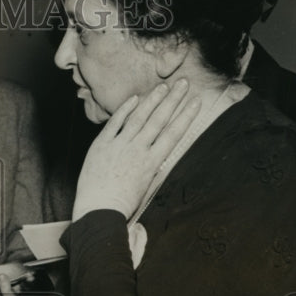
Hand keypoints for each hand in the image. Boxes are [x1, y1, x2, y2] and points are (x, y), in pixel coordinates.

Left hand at [72, 79, 200, 220]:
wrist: (99, 211)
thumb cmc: (123, 205)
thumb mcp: (146, 187)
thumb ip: (152, 167)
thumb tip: (157, 153)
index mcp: (152, 163)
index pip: (173, 134)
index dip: (186, 116)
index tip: (196, 101)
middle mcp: (138, 150)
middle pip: (159, 120)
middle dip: (173, 100)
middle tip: (183, 83)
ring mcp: (119, 145)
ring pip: (139, 117)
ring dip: (153, 100)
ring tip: (163, 86)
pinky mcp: (101, 145)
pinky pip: (115, 123)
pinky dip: (125, 110)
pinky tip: (135, 98)